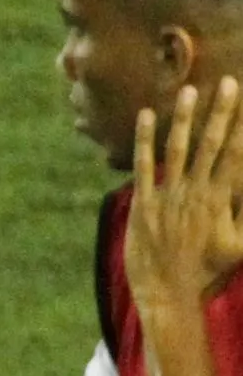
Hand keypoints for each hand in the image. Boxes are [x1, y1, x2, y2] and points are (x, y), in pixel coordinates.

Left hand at [130, 78, 242, 318]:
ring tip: (189, 90)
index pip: (237, 153)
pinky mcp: (142, 205)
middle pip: (211, 144)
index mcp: (221, 199)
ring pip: (178, 149)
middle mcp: (196, 192)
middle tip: (229, 81)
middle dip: (221, 111)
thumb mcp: (241, 244)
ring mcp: (167, 197)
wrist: (169, 294)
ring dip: (185, 118)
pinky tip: (145, 115)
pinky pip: (143, 167)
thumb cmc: (208, 271)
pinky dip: (144, 141)